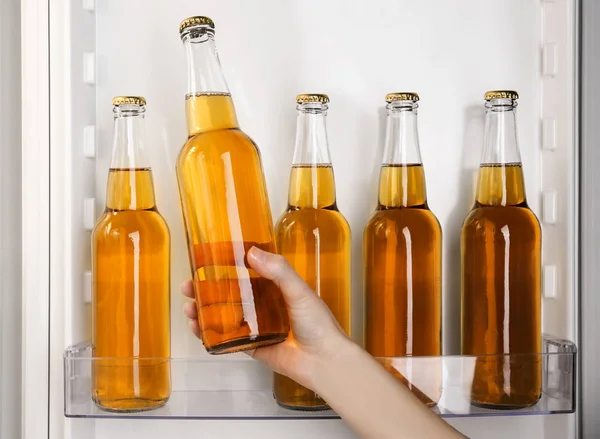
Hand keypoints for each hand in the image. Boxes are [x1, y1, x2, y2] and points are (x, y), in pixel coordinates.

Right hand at [181, 246, 352, 389]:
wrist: (324, 361)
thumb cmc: (318, 324)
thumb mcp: (299, 291)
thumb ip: (278, 271)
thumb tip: (252, 252)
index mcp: (275, 288)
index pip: (245, 273)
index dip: (224, 267)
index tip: (205, 260)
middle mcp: (263, 306)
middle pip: (228, 295)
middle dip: (205, 290)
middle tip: (189, 285)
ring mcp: (255, 327)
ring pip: (223, 316)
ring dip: (203, 311)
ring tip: (189, 307)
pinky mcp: (252, 347)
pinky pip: (227, 340)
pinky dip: (210, 335)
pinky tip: (197, 328)